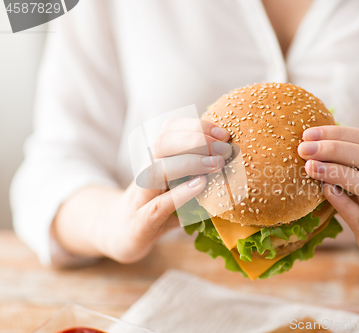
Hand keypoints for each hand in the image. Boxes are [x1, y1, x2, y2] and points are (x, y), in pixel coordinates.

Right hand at [55, 119, 231, 262]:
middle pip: (163, 142)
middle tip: (225, 149)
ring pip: (158, 168)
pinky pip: (160, 204)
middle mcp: (146, 171)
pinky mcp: (142, 221)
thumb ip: (199, 172)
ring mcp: (141, 196)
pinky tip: (200, 186)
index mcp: (156, 158)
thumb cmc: (157, 206)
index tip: (224, 134)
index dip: (198, 127)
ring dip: (189, 162)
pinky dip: (180, 193)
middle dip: (196, 140)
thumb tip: (234, 161)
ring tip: (216, 164)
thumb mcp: (178, 185)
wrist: (119, 234)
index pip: (171, 130)